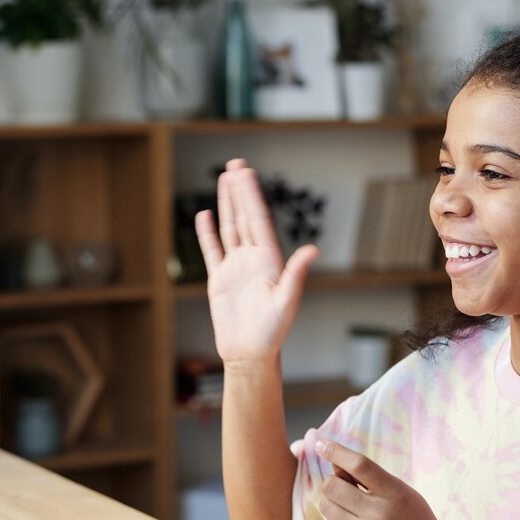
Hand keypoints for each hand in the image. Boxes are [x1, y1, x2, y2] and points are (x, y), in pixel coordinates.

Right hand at [196, 159, 317, 367]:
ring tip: (224, 180)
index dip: (252, 195)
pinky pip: (212, 250)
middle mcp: (253, 259)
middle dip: (241, 191)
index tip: (246, 173)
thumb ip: (296, 274)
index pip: (258, 220)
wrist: (250, 354)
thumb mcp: (286, 302)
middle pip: (244, 217)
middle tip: (236, 164)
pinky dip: (207, 233)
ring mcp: (236, 267)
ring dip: (227, 204)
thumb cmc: (272, 333)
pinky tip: (206, 214)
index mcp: (269, 260)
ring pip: (230, 228)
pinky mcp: (220, 279)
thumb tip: (313, 249)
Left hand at [315, 437, 458, 519]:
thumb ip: (370, 479)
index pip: (360, 465)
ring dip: (333, 503)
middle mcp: (379, 515)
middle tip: (346, 488)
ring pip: (326, 507)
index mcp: (396, 493)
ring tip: (353, 509)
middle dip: (333, 483)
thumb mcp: (402, 493)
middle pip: (333, 486)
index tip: (320, 443)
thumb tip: (334, 464)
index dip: (337, 451)